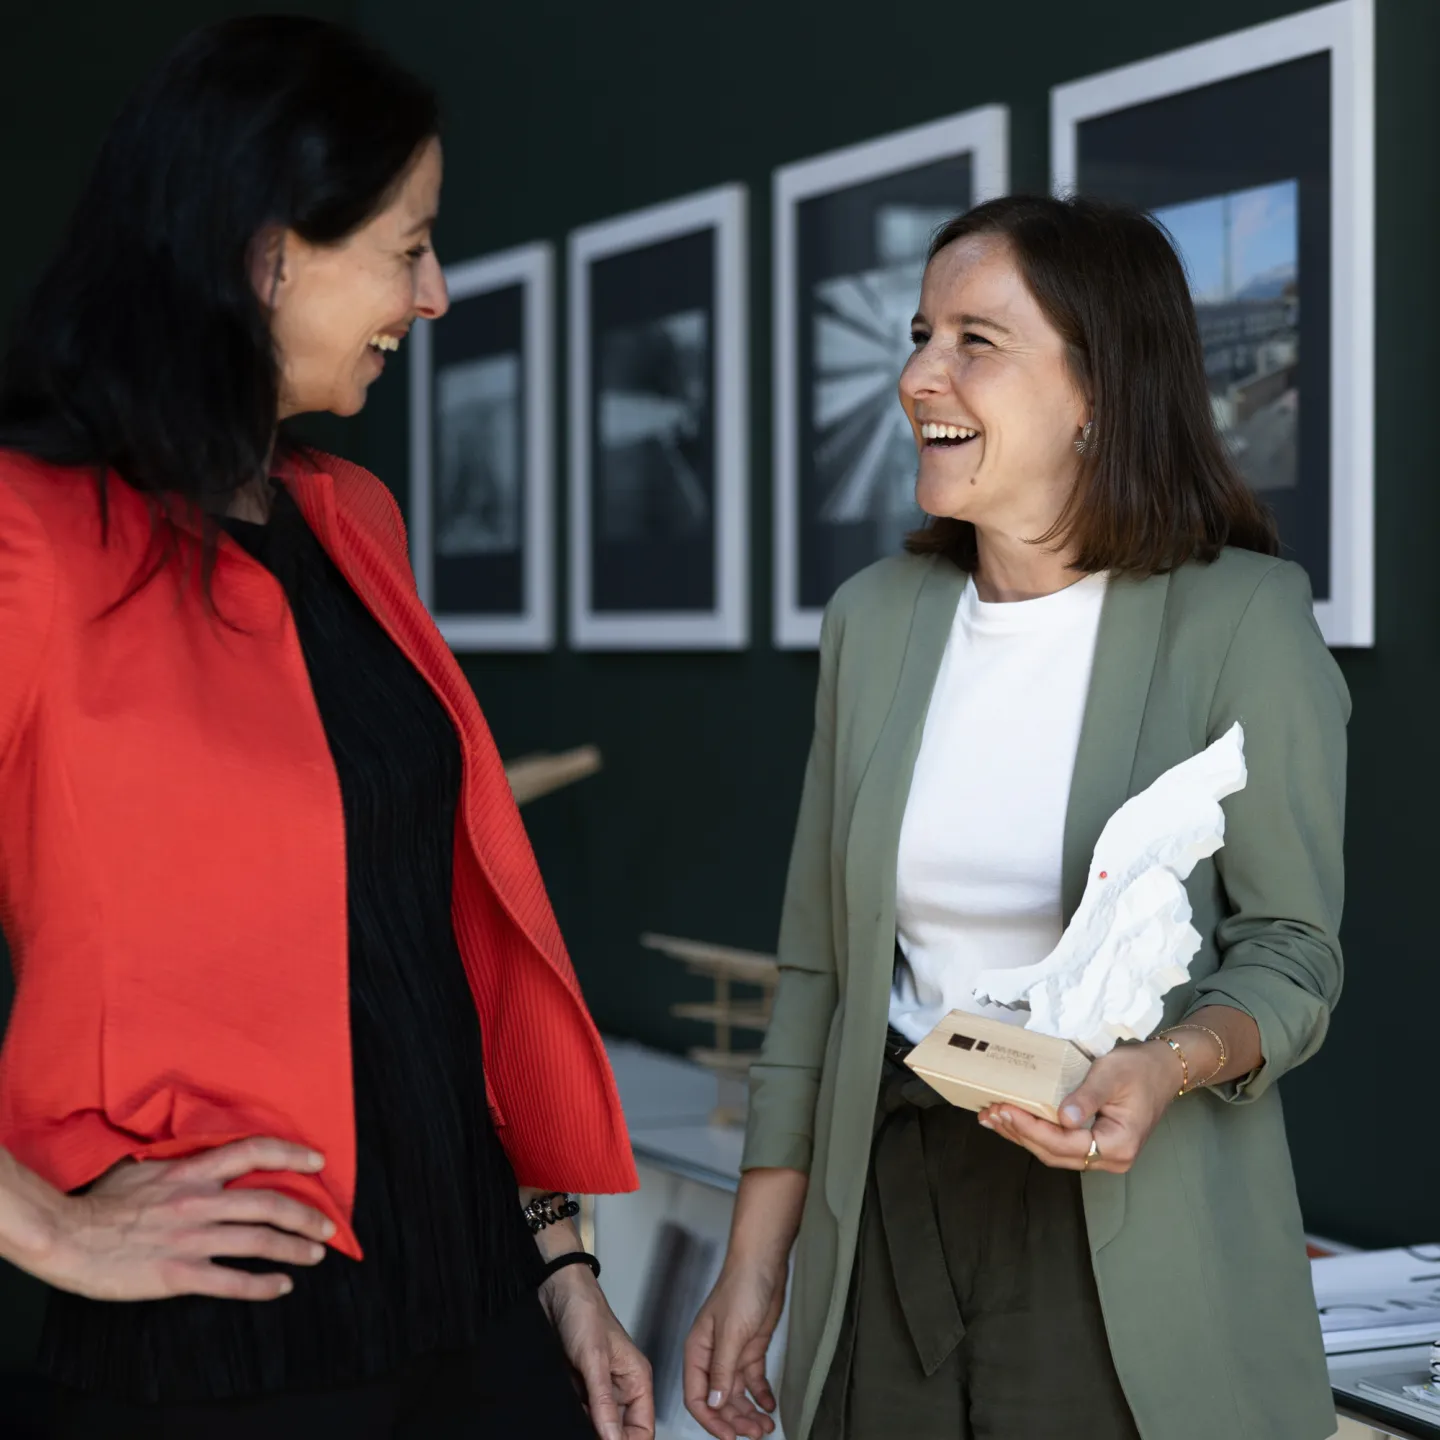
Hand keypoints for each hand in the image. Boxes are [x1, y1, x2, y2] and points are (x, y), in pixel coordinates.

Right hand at [33, 1137, 334, 1300]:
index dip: (291, 1153)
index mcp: (192, 1173)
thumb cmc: (101, 1204)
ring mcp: (192, 1239)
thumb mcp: (145, 1168)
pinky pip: (232, 1280)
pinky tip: (281, 1286)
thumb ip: (180, 1165)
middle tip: (330, 1224)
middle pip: (269, 1202)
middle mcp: (199, 1202)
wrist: (67, 1237)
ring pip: (259, 1240)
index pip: (253, 1152)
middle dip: (306, 1214)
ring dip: (294, 1248)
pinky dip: (262, 1285)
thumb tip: (202, 1158)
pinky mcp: (178, 1274)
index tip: (317, 1160)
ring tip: (315, 1253)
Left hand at [540, 1264, 653, 1439]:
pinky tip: (565, 1417)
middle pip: (621, 1431)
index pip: (643, 1430)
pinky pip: (581, 1414)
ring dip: (588, 1429)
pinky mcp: (580, 1387)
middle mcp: (621, 1387)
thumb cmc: (584, 1311)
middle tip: (588, 1435)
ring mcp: (599, 1388)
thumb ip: (604, 1402)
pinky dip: (574, 1419)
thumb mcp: (594, 1360)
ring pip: (599, 1425)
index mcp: (637, 1379)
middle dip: (607, 1438)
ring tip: (576, 1422)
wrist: (555, 1291)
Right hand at [684, 1259, 785, 1439]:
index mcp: (697, 1351)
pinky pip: (753, 1381)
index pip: (697, 1397)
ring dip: (749, 1412)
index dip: (711, 1420)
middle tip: (754, 1434)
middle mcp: (713, 1356)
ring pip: (737, 1394)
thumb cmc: (740, 1287)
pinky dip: (761, 1395)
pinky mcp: (751, 1349)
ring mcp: (732, 1354)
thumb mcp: (731, 1333)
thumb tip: (715, 1404)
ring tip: (765, 1426)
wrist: (764, 1264)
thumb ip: (722, 1370)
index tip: (729, 1437)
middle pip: (719, 1400)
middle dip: (735, 1421)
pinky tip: (769, 1405)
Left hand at [977, 1039, 1182, 1172]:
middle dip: (1020, 1133)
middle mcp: (1110, 1159)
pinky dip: (1034, 1133)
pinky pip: (1059, 1145)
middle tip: (991, 1112)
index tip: (1006, 1108)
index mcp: (1118, 1145)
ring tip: (992, 1117)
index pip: (1065, 1144)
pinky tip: (1012, 1120)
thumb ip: (1087, 1097)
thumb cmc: (1138, 1069)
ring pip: (1053, 1152)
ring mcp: (1102, 1156)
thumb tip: (1063, 1118)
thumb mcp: (1111, 1075)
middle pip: (1055, 1153)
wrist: (1162, 1070)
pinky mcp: (1094, 1145)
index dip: (1032, 1128)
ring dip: (1021, 1135)